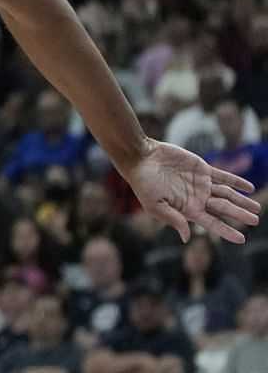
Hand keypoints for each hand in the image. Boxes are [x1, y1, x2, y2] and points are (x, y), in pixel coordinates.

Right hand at [122, 138, 260, 242]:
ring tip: (257, 207)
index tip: (242, 239)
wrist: (140, 158)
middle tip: (256, 220)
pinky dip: (236, 181)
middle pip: (224, 208)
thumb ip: (173, 219)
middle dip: (240, 214)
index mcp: (187, 209)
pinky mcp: (202, 169)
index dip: (227, 231)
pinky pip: (223, 176)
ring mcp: (201, 183)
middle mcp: (197, 198)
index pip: (212, 223)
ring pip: (226, 194)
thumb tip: (187, 238)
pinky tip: (249, 187)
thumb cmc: (143, 183)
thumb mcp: (154, 205)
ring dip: (242, 200)